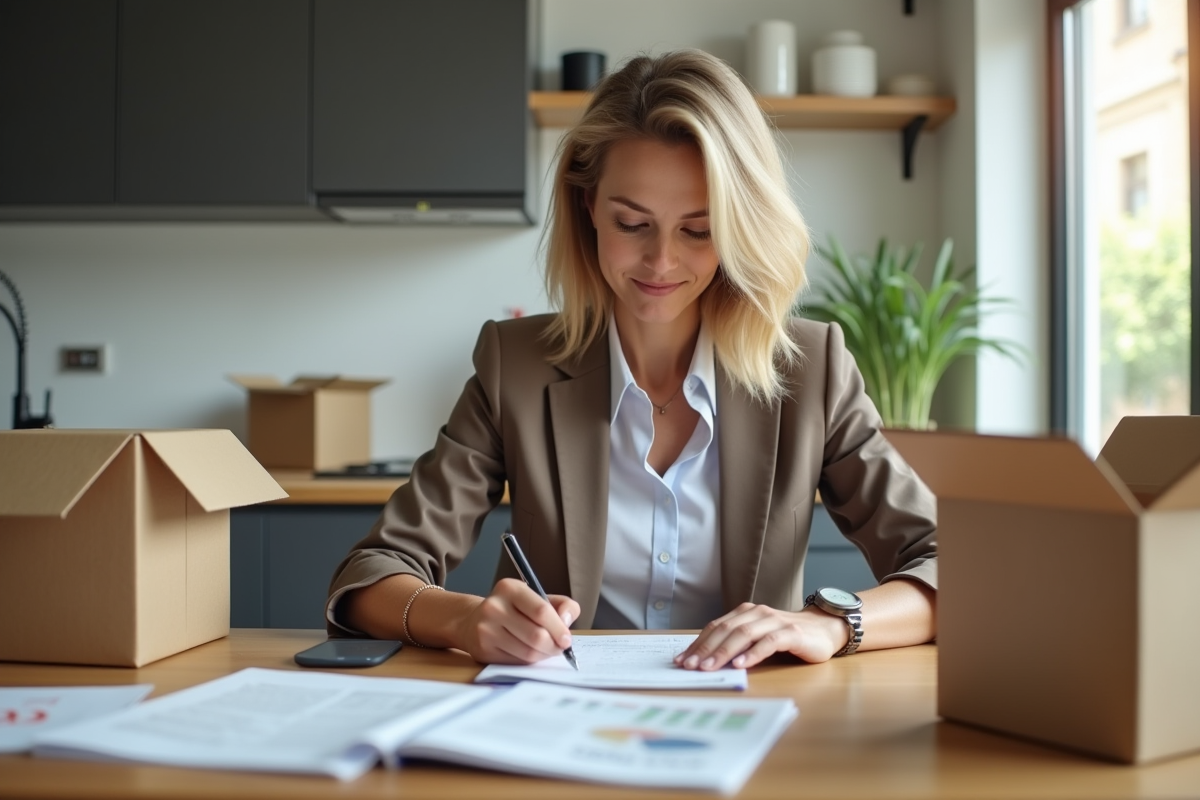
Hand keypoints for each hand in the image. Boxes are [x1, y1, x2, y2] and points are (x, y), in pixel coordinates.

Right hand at [454, 578, 580, 664]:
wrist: (473, 621)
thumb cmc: (515, 610)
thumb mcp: (538, 598)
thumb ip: (562, 605)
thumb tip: (566, 621)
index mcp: (510, 588)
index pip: (541, 611)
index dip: (559, 628)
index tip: (567, 639)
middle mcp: (494, 607)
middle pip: (536, 635)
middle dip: (553, 646)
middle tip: (559, 648)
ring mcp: (486, 629)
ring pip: (527, 653)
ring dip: (543, 655)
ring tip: (546, 650)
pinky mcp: (483, 650)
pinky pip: (516, 663)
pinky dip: (529, 662)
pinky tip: (529, 653)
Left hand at [674, 603, 848, 669]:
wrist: (824, 630)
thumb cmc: (787, 637)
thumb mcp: (758, 638)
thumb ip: (738, 644)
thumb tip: (707, 661)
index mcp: (745, 613)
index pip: (716, 627)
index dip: (697, 643)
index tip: (681, 659)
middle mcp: (757, 613)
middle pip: (725, 630)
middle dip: (705, 649)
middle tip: (689, 666)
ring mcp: (774, 621)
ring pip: (743, 635)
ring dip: (723, 652)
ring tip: (709, 667)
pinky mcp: (791, 633)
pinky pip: (769, 642)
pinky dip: (753, 653)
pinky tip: (741, 665)